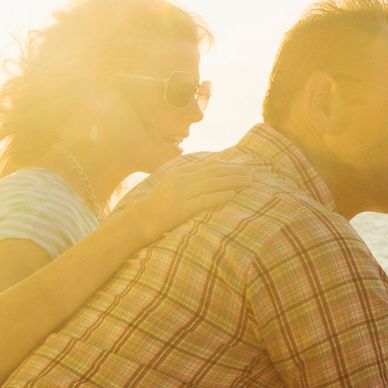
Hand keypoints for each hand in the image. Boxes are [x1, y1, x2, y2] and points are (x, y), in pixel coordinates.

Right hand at [120, 162, 256, 239]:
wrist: (133, 222)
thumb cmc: (153, 210)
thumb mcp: (168, 189)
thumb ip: (185, 182)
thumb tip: (204, 181)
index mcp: (179, 173)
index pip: (209, 165)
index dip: (228, 164)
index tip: (244, 165)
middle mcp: (181, 180)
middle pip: (214, 171)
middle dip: (236, 171)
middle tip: (254, 172)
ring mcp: (180, 194)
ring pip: (213, 183)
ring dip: (233, 181)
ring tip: (250, 182)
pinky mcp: (180, 209)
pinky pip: (204, 200)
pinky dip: (220, 195)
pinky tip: (234, 194)